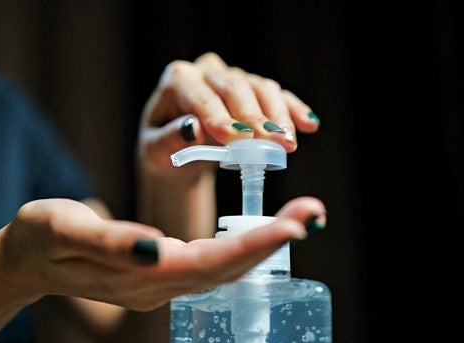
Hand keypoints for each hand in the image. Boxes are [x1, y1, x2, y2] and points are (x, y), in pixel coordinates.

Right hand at [0, 196, 324, 310]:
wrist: (23, 261)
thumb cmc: (39, 237)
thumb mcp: (62, 229)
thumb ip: (109, 240)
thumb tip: (158, 246)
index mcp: (137, 275)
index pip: (206, 264)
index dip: (251, 246)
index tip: (292, 225)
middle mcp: (155, 286)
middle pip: (225, 270)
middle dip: (272, 243)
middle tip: (314, 213)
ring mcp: (157, 284)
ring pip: (221, 270)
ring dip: (263, 246)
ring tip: (300, 218)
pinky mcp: (157, 274)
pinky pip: (208, 266)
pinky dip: (239, 249)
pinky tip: (261, 234)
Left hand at [139, 52, 319, 177]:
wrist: (174, 149)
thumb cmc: (161, 148)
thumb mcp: (154, 150)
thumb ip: (170, 139)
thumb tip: (193, 128)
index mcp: (179, 80)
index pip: (202, 97)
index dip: (220, 118)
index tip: (237, 140)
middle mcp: (206, 71)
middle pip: (235, 88)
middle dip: (254, 118)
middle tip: (271, 143)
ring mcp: (232, 76)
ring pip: (260, 88)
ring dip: (278, 116)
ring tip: (288, 143)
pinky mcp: (253, 89)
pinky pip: (277, 95)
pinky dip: (293, 110)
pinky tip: (309, 125)